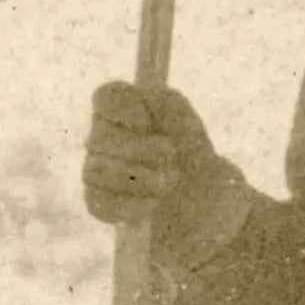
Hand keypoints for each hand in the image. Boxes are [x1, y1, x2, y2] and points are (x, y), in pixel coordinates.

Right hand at [82, 81, 228, 235]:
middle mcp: (107, 140)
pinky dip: (129, 205)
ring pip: (95, 170)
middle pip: (98, 135)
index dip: (122, 107)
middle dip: (140, 149)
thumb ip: (174, 110)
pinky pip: (100, 203)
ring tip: (170, 184)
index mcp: (129, 113)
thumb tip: (153, 92)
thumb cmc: (200, 164)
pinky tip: (153, 206)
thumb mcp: (195, 134)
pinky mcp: (102, 204)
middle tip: (171, 156)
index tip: (145, 123)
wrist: (209, 212)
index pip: (107, 96)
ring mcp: (100, 173)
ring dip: (139, 177)